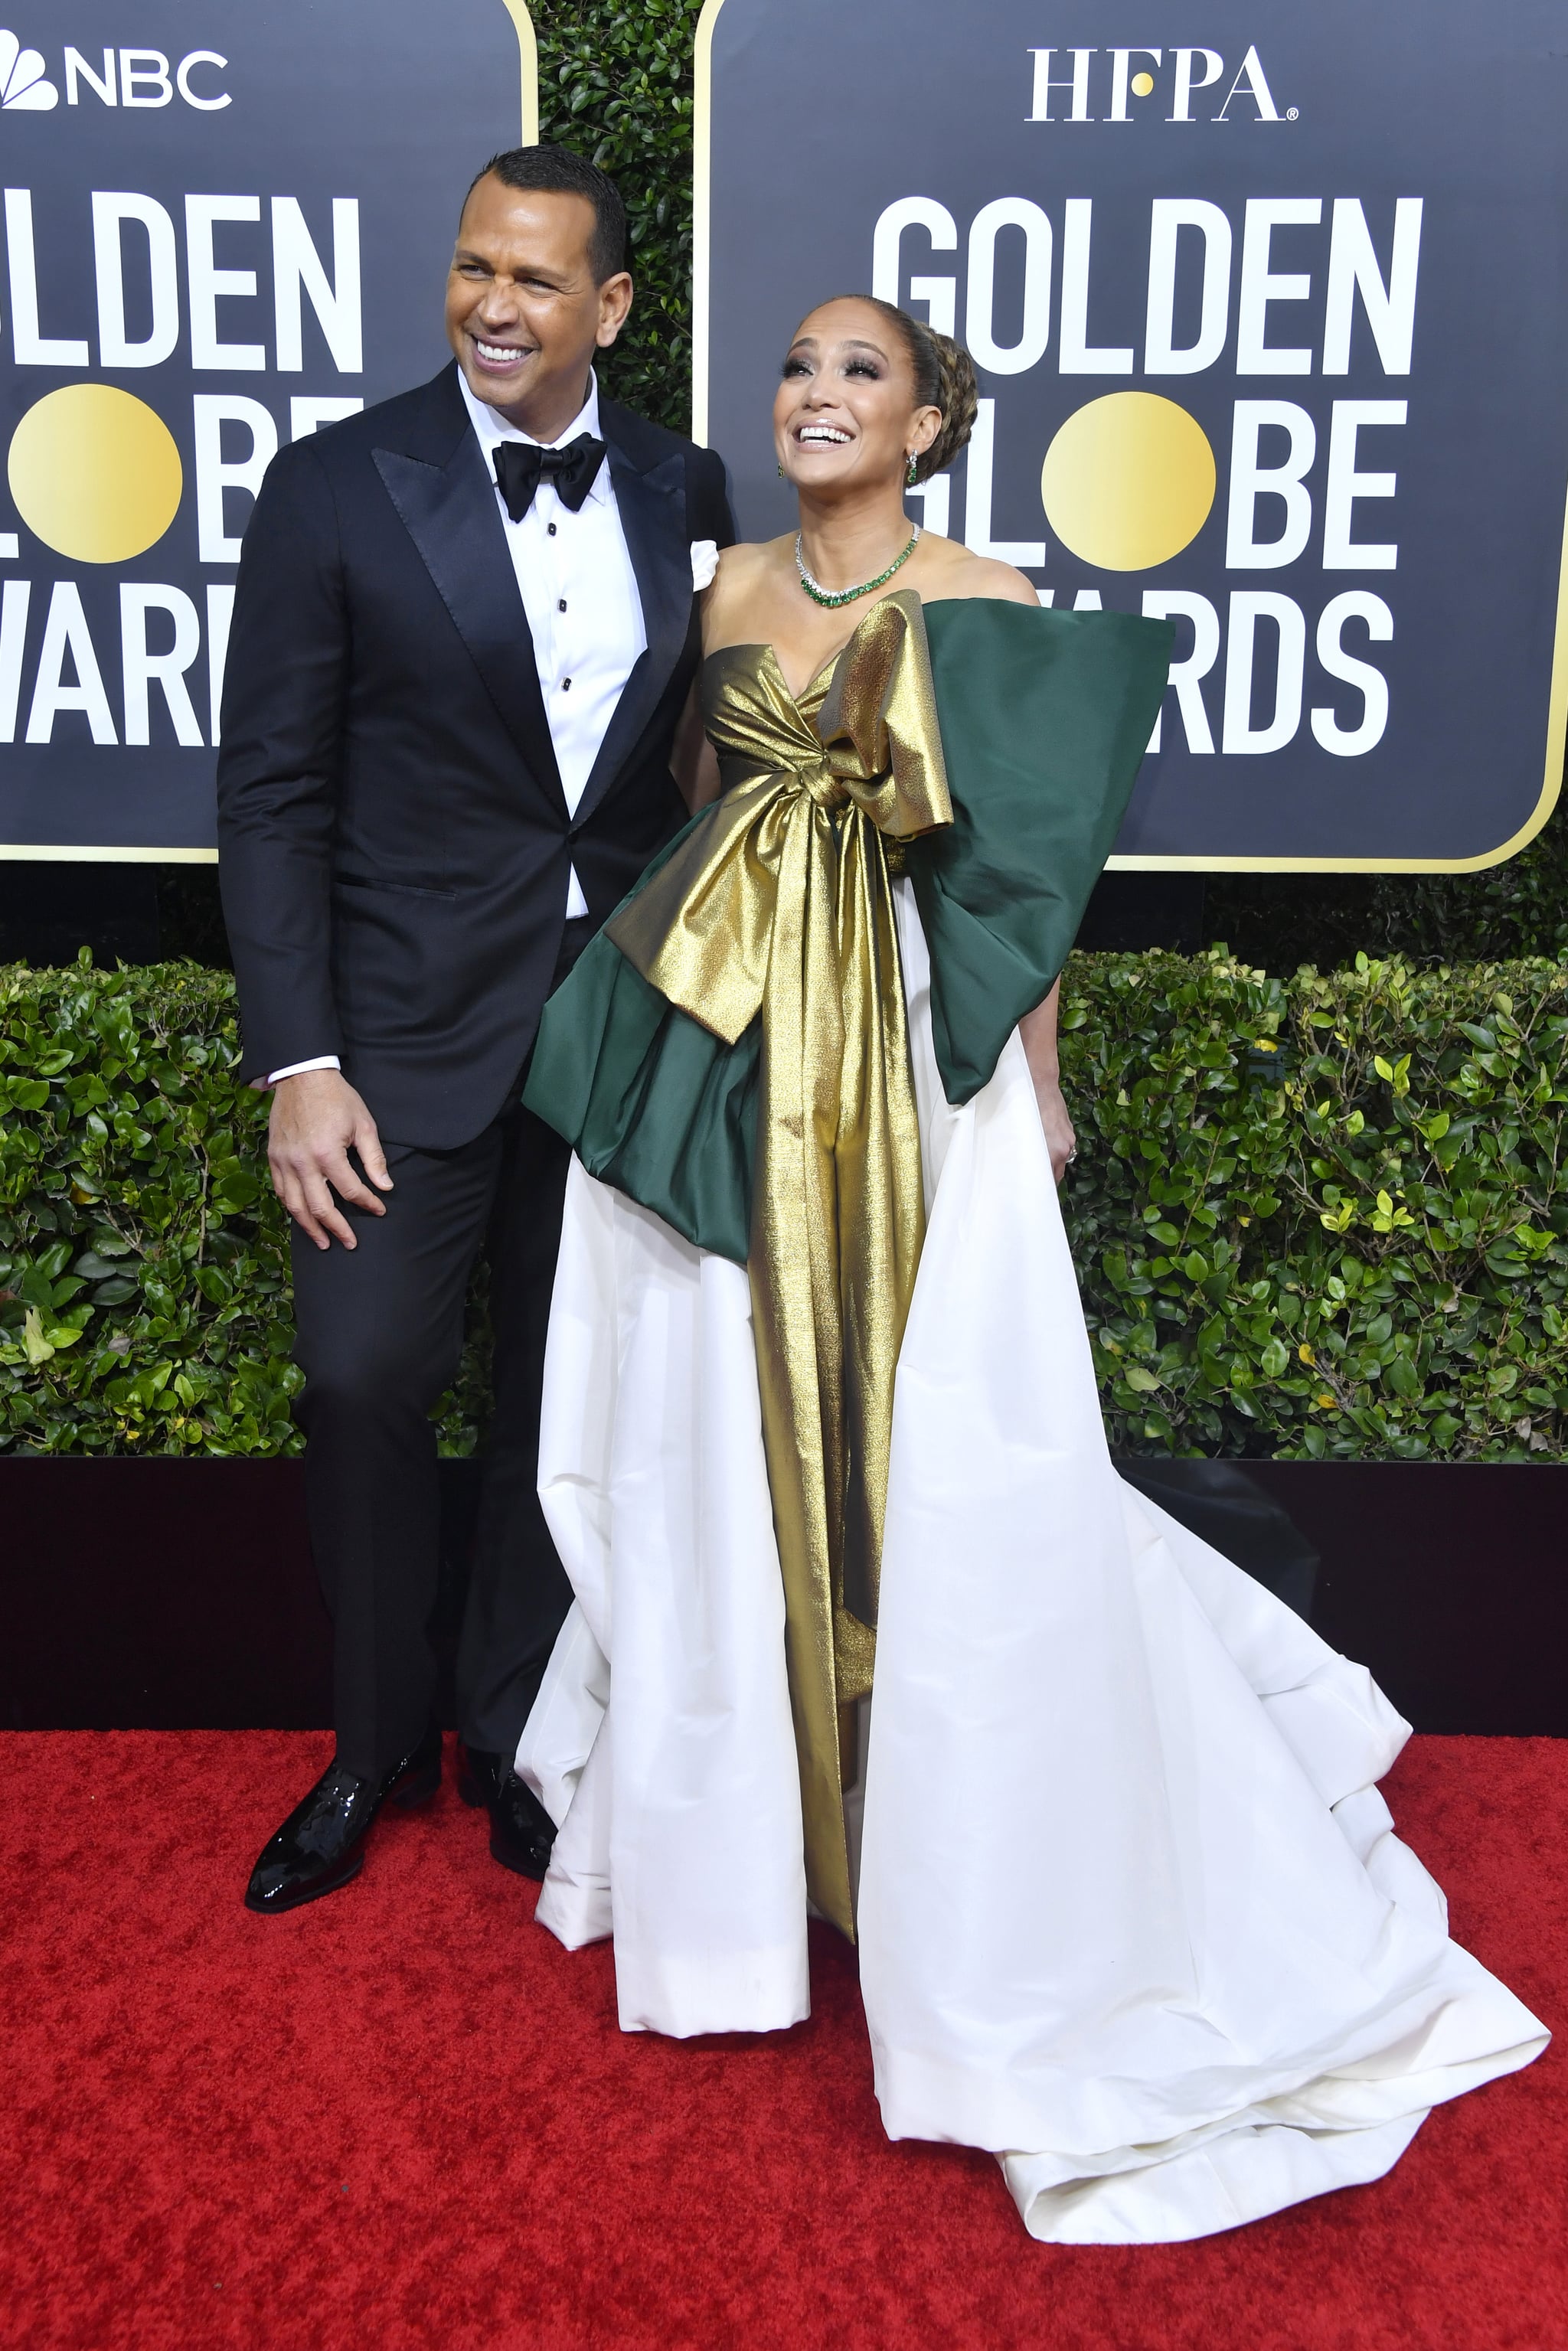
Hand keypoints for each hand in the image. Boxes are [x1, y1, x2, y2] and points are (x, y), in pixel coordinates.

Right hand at [267, 1069, 391, 1249]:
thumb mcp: (363, 1124)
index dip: (368, 1203)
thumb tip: (385, 1186)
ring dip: (310, 1228)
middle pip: (320, 1208)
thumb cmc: (337, 1098)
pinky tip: (302, 1217)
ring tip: (324, 1242)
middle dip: (337, 1229)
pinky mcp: (273, 1157)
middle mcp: (302, 1162)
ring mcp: (284, 1161)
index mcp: (327, 1153)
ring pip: (295, 1206)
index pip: (351, 1190)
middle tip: (350, 1243)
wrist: (302, 1076)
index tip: (379, 1210)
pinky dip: (291, 1208)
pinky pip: (280, 1191)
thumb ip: (374, 1159)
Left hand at [1033, 1074, 1076, 1185]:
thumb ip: (1028, 1152)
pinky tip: (1044, 1144)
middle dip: (1048, 1177)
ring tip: (1037, 1162)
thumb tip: (1023, 1165)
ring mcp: (1069, 1138)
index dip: (1042, 1186)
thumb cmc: (1026, 1106)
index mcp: (1054, 1151)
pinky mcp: (1069, 1129)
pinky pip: (1063, 1145)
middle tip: (1033, 1181)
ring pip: (1061, 1158)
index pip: (1051, 1178)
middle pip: (1058, 1171)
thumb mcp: (1023, 1133)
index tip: (1035, 1192)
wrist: (1040, 1083)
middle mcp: (1065, 1147)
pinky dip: (1055, 1148)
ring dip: (1051, 1161)